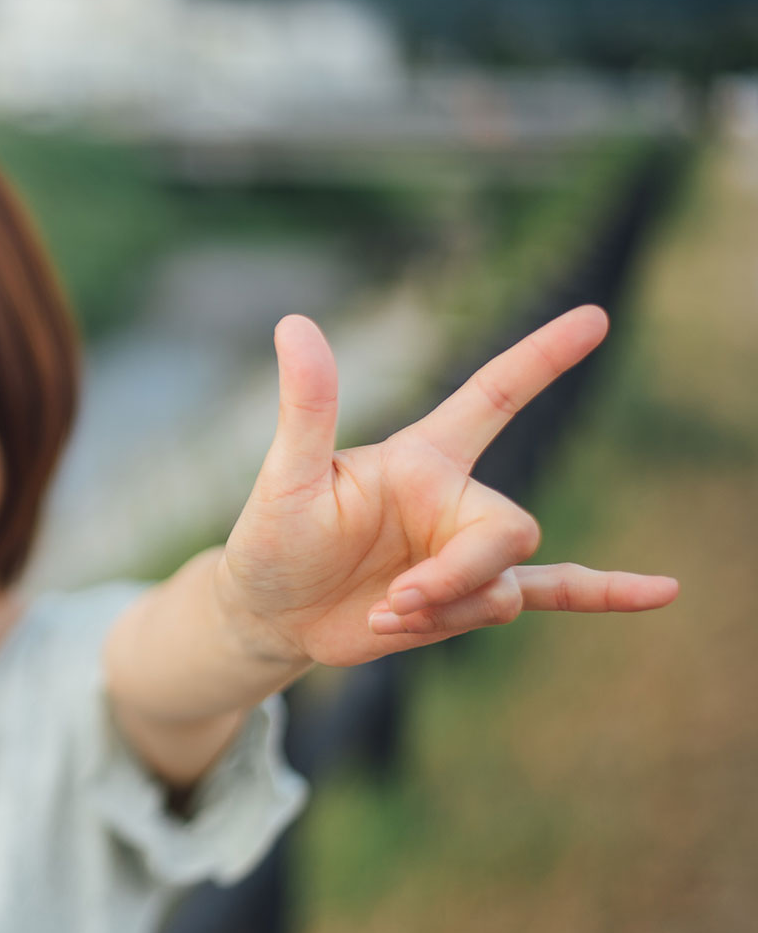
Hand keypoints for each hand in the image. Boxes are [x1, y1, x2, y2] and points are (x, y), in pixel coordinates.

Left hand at [218, 305, 677, 666]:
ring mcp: (465, 551)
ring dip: (447, 614)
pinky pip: (554, 591)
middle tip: (397, 599)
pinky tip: (660, 591)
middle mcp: (453, 499)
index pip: (494, 395)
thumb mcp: (285, 476)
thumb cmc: (271, 538)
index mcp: (420, 459)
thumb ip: (307, 406)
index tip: (594, 318)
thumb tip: (294, 323)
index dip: (541, 357)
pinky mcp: (467, 598)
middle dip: (459, 576)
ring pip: (504, 587)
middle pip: (509, 531)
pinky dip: (606, 593)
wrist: (272, 612)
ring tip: (382, 614)